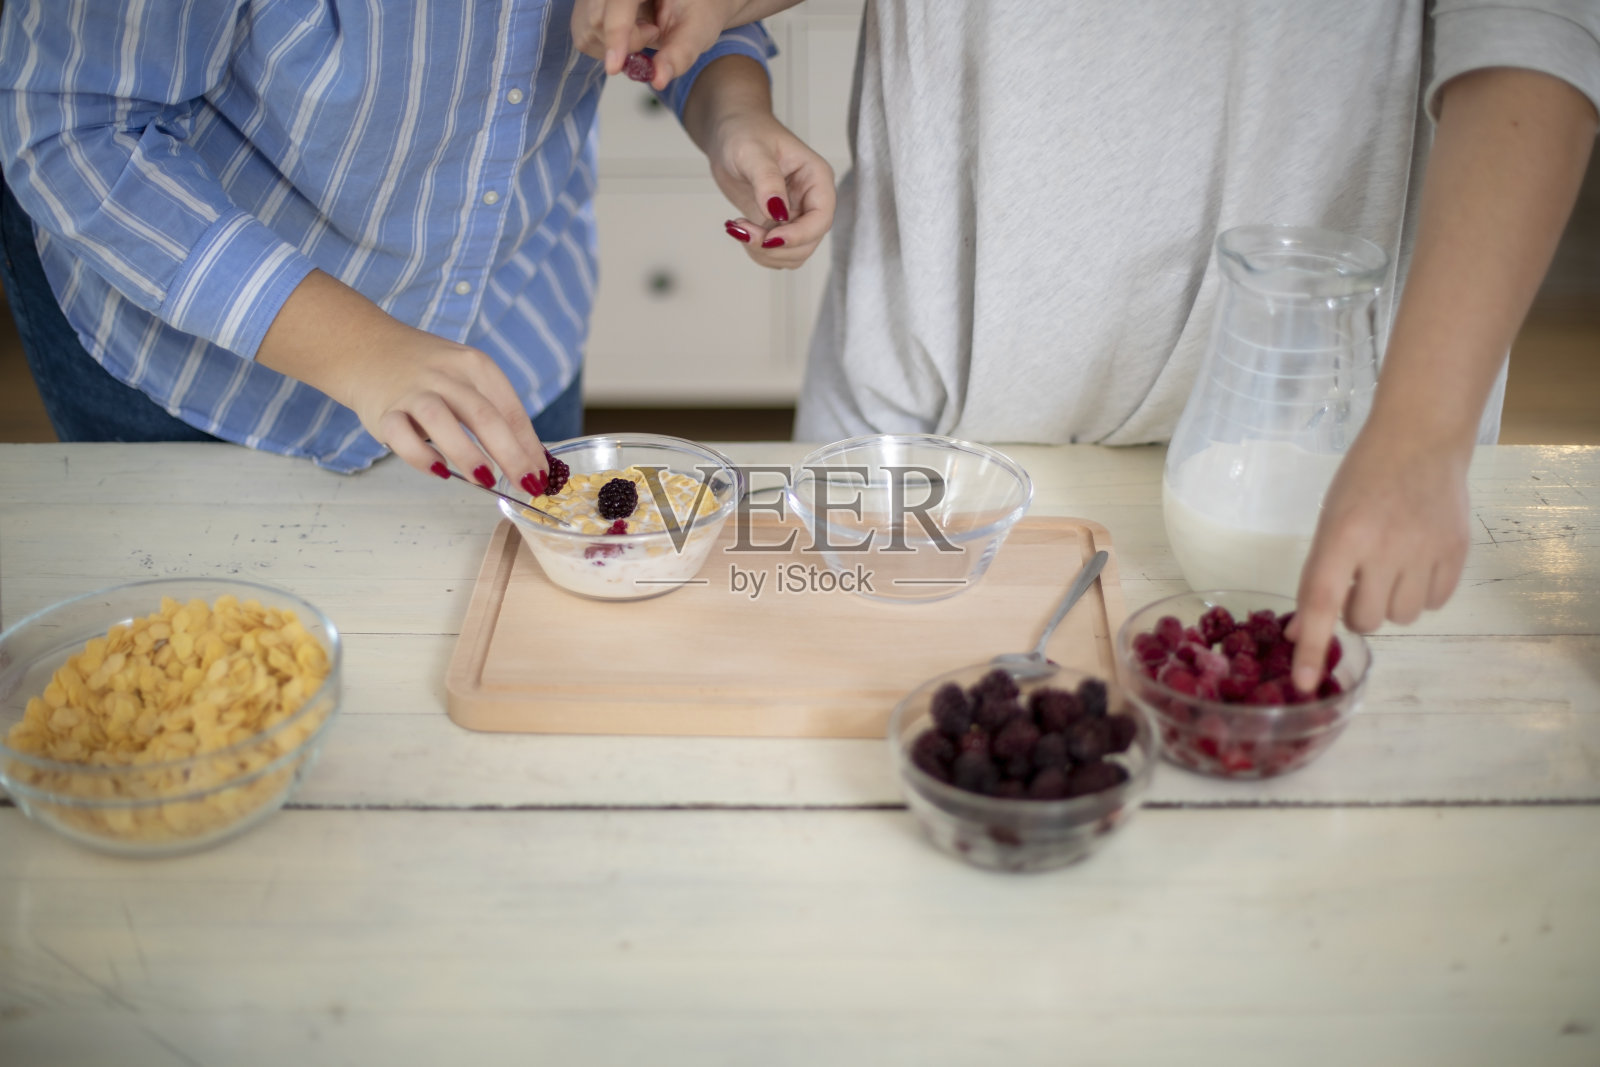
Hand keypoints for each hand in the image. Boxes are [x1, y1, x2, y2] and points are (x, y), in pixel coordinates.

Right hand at [257, 271, 548, 492]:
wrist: (366, 348)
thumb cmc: (427, 373)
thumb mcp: (467, 378)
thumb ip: (494, 413)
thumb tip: (529, 460)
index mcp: (475, 366)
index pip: (510, 409)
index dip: (529, 445)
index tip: (541, 475)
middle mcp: (446, 375)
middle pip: (484, 415)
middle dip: (510, 454)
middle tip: (526, 484)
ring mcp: (413, 391)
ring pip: (442, 420)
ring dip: (467, 453)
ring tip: (486, 480)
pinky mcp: (384, 409)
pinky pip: (401, 434)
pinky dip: (420, 455)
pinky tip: (439, 471)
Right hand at [572, 0, 749, 87]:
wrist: (690, 2)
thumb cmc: (698, 9)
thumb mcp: (698, 29)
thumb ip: (679, 54)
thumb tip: (658, 79)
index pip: (619, 3)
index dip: (615, 33)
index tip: (615, 67)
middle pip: (598, 19)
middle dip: (626, 41)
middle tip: (654, 32)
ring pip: (588, 31)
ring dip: (617, 46)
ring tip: (646, 29)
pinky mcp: (587, 9)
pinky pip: (585, 38)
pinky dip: (608, 47)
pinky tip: (630, 33)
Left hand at [698, 76, 833, 268]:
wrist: (728, 135)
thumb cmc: (744, 132)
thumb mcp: (752, 151)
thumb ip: (767, 180)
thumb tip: (778, 212)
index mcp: (816, 178)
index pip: (821, 218)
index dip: (799, 235)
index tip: (769, 238)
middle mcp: (811, 200)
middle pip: (808, 243)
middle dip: (775, 246)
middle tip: (742, 230)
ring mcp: (796, 216)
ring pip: (793, 254)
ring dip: (764, 252)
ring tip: (738, 227)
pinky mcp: (778, 226)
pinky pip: (776, 253)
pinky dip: (757, 251)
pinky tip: (740, 229)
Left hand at [1286, 420, 1471, 693]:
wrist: (1421, 440)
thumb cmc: (1362, 481)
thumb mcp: (1328, 521)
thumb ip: (1317, 576)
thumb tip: (1299, 633)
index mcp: (1343, 536)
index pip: (1320, 603)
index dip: (1310, 647)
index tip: (1304, 684)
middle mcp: (1385, 548)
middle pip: (1365, 620)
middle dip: (1356, 610)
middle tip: (1358, 578)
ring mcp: (1426, 551)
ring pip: (1401, 618)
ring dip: (1390, 603)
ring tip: (1390, 566)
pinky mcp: (1457, 554)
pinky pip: (1434, 604)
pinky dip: (1421, 593)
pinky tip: (1417, 562)